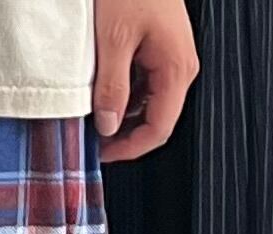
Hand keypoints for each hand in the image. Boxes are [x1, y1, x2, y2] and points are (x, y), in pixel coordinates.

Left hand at [93, 0, 199, 162]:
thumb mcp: (113, 39)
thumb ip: (112, 88)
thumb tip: (108, 126)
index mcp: (176, 67)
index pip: (159, 129)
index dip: (129, 149)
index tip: (101, 155)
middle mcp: (180, 64)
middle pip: (155, 119)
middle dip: (123, 134)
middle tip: (92, 138)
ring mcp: (172, 56)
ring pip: (148, 103)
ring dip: (121, 114)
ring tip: (93, 113)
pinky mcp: (161, 47)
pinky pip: (144, 83)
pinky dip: (123, 92)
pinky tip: (103, 89)